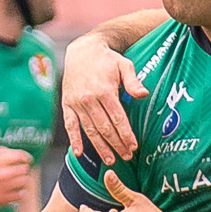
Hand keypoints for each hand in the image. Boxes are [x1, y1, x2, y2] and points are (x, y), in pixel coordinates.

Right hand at [0, 147, 35, 211]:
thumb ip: (0, 153)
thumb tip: (16, 153)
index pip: (20, 155)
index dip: (26, 157)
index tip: (27, 160)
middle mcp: (2, 173)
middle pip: (25, 168)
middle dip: (22, 171)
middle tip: (18, 174)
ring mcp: (4, 186)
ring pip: (25, 181)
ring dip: (22, 182)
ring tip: (16, 183)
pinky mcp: (6, 198)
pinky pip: (22, 194)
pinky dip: (19, 193)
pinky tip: (13, 192)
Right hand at [63, 34, 147, 164]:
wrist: (82, 51)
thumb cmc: (107, 60)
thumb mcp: (124, 65)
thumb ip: (133, 81)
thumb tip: (143, 94)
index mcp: (104, 90)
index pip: (118, 118)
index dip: (126, 134)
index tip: (133, 147)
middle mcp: (89, 99)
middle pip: (105, 127)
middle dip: (117, 144)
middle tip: (126, 157)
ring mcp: (76, 103)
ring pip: (90, 130)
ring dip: (100, 147)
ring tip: (110, 160)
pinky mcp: (67, 104)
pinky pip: (70, 125)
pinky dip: (74, 139)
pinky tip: (79, 153)